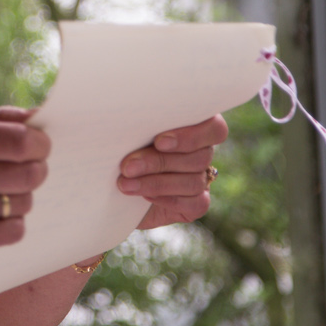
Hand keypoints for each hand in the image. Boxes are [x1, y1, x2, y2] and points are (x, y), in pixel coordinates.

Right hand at [0, 107, 49, 256]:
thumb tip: (38, 119)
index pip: (20, 141)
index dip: (40, 143)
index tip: (39, 144)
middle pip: (29, 174)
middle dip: (37, 167)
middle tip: (28, 166)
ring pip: (24, 202)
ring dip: (21, 195)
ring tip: (2, 190)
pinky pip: (15, 231)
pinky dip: (13, 221)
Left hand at [117, 113, 229, 230]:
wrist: (112, 186)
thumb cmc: (119, 148)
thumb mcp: (127, 133)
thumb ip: (140, 126)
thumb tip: (126, 123)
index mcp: (193, 124)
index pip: (214, 127)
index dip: (191, 136)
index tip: (159, 142)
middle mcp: (202, 150)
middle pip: (199, 156)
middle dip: (159, 162)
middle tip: (128, 166)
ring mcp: (202, 178)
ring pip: (194, 181)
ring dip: (156, 183)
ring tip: (126, 184)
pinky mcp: (196, 203)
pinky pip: (194, 203)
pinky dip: (167, 200)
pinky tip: (145, 197)